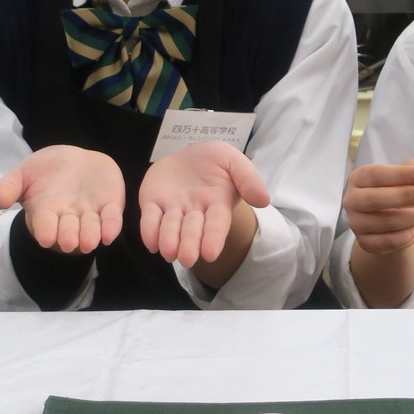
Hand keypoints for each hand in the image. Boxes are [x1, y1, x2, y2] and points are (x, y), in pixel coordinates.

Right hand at [0, 145, 124, 254]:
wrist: (73, 160)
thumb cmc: (44, 171)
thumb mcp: (22, 175)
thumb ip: (8, 187)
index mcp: (46, 212)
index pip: (45, 224)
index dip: (46, 231)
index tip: (46, 238)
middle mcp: (69, 216)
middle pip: (69, 230)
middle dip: (69, 236)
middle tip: (69, 242)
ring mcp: (90, 212)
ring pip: (91, 228)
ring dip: (90, 235)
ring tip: (88, 242)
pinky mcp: (110, 205)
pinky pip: (112, 218)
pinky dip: (112, 226)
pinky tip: (110, 234)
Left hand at [138, 141, 270, 267]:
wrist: (189, 154)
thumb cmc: (215, 161)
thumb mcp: (234, 161)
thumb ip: (248, 179)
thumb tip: (264, 200)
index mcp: (217, 204)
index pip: (216, 224)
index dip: (213, 239)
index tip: (210, 253)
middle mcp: (195, 212)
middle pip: (192, 231)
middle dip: (189, 245)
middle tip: (187, 258)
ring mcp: (173, 209)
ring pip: (170, 228)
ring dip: (169, 240)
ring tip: (169, 252)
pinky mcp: (153, 203)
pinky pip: (150, 218)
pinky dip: (149, 230)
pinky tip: (151, 242)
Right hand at [343, 159, 413, 254]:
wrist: (390, 224)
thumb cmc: (395, 195)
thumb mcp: (400, 180)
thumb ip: (409, 171)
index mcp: (359, 178)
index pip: (376, 174)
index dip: (400, 174)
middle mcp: (352, 200)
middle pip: (374, 198)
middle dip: (404, 196)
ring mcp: (356, 223)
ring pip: (380, 222)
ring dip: (406, 218)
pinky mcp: (364, 242)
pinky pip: (384, 242)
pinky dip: (401, 237)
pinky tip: (412, 231)